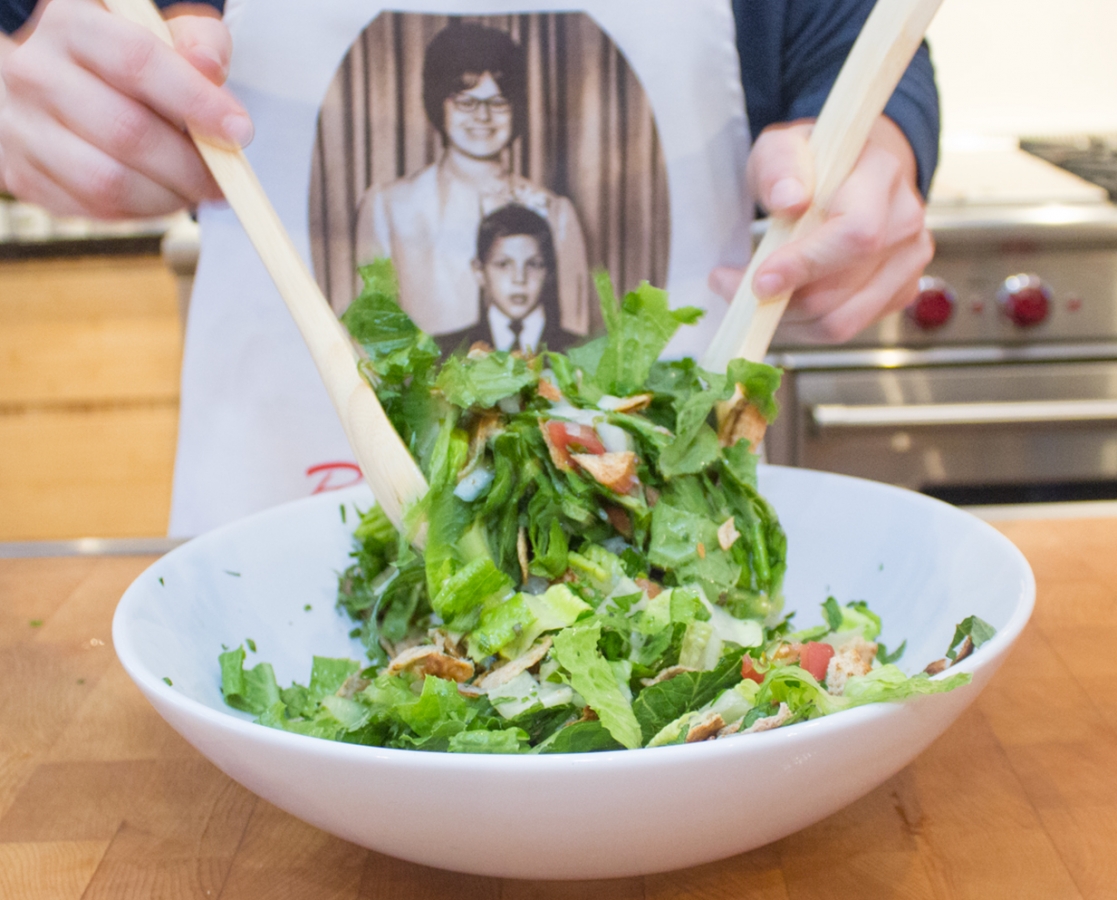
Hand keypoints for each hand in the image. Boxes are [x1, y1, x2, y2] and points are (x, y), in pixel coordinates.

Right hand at [0, 0, 250, 217]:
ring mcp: (22, 128)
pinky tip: (161, 195)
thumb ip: (197, 40)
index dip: (196, 102)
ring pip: (110, 181)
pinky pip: (96, 209)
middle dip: (190, 166)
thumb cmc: (122, 63)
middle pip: (128, 131)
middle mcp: (36, 74)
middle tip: (224, 179)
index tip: (239, 132)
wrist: (54, 88)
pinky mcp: (25, 176)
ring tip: (195, 190)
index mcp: (72, 25)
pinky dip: (143, 211)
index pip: (138, 62)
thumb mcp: (162, 34)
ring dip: (169, 197)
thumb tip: (210, 68)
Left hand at [710, 116, 933, 342]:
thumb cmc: (811, 165)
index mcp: (881, 174)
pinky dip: (802, 326)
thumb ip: (779, 166)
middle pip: (843, 289)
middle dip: (780, 301)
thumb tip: (789, 201)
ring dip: (785, 320)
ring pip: (840, 321)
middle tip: (730, 286)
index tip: (759, 281)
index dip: (806, 264)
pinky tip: (780, 302)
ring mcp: (909, 261)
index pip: (856, 233)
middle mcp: (906, 220)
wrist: (851, 176)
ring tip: (751, 297)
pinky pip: (844, 329)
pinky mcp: (899, 292)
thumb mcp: (781, 148)